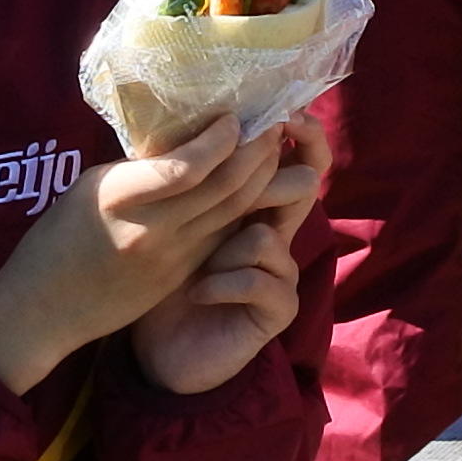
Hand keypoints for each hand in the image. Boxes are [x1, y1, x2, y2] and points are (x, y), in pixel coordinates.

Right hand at [0, 106, 310, 397]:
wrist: (46, 309)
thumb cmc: (59, 237)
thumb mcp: (92, 188)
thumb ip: (140, 169)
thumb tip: (184, 143)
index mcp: (119, 197)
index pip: (185, 167)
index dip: (219, 140)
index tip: (235, 116)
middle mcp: (151, 229)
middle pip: (221, 188)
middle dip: (256, 152)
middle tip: (274, 121)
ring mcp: (171, 257)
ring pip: (232, 213)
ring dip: (261, 178)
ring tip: (276, 148)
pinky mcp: (180, 275)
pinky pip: (221, 235)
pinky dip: (243, 207)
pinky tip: (256, 186)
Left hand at [125, 114, 326, 396]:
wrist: (161, 349)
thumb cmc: (159, 280)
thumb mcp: (169, 220)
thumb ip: (186, 179)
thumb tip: (179, 120)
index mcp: (250, 206)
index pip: (291, 159)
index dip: (299, 133)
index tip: (285, 111)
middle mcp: (275, 234)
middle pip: (302, 187)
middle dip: (280, 173)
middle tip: (261, 155)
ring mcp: (280, 272)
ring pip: (266, 238)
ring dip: (224, 249)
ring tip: (194, 266)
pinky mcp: (277, 309)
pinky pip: (259, 281)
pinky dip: (222, 285)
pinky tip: (198, 294)